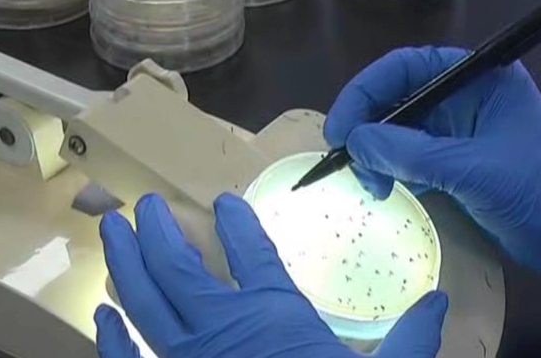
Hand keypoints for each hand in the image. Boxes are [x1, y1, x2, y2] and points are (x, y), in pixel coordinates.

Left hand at [94, 193, 448, 357]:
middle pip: (179, 266)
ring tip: (113, 229)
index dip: (236, 222)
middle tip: (146, 205)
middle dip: (159, 230)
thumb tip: (440, 301)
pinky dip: (112, 336)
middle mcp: (223, 327)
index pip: (251, 251)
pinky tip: (100, 312)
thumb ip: (412, 339)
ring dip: (125, 262)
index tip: (223, 202)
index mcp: (276, 315)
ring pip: (144, 299)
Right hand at [324, 46, 540, 279]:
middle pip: (396, 97)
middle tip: (348, 163)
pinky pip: (410, 155)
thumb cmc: (536, 189)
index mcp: (476, 77)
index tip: (340, 129)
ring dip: (377, 154)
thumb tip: (354, 142)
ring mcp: (457, 128)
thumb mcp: (472, 169)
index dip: (365, 93)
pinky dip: (392, 169)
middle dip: (368, 128)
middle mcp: (462, 95)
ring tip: (372, 185)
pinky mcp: (453, 158)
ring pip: (398, 129)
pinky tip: (386, 188)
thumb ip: (411, 153)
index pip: (406, 68)